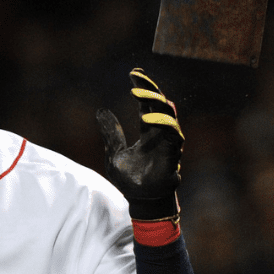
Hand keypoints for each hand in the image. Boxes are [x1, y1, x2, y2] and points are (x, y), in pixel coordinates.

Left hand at [96, 68, 184, 219]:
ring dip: (155, 103)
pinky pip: (173, 135)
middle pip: (160, 104)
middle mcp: (160, 133)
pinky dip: (164, 124)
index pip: (148, 103)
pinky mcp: (172, 154)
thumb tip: (100, 111)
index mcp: (148, 131)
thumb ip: (111, 133)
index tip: (134, 73)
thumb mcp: (114, 152)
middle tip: (137, 78)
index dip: (143, 88)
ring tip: (140, 94)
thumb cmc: (130, 179)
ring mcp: (168, 142)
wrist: (140, 200)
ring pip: (169, 115)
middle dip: (150, 89)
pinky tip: (150, 116)